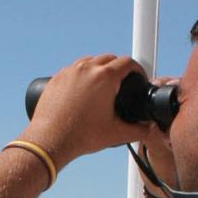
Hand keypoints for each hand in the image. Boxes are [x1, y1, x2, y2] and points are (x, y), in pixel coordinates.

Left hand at [19, 54, 151, 169]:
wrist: (50, 140)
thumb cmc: (80, 136)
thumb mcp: (116, 134)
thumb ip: (138, 131)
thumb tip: (147, 129)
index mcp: (105, 77)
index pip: (128, 62)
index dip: (138, 69)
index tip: (138, 77)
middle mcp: (87, 69)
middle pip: (109, 58)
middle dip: (119, 68)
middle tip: (122, 82)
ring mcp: (70, 71)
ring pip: (90, 61)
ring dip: (99, 69)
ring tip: (102, 85)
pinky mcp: (56, 78)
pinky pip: (73, 69)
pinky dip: (82, 75)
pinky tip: (83, 89)